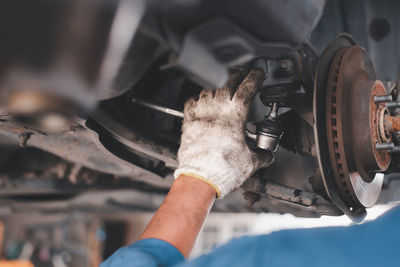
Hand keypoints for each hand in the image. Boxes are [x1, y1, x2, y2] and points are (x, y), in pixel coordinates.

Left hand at [174, 68, 272, 197]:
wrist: (199, 178)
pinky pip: (193, 101)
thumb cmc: (222, 169)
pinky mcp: (188, 120)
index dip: (255, 77)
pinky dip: (199, 97)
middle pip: (228, 80)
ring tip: (225, 85)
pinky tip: (203, 100)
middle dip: (238, 74)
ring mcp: (201, 112)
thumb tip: (267, 155)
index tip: (258, 74)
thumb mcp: (250, 162)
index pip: (247, 86)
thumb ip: (262, 155)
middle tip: (243, 74)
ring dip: (219, 84)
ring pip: (210, 88)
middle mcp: (217, 108)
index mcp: (235, 114)